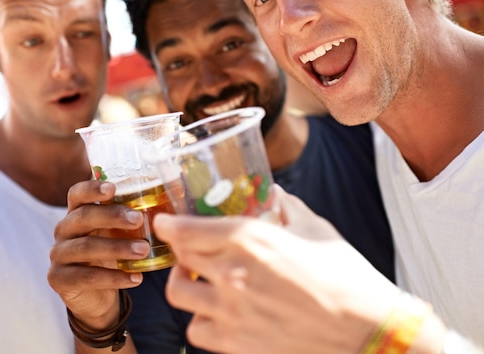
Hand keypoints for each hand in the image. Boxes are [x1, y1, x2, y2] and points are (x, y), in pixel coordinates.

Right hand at [47, 180, 147, 329]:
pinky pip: (87, 277)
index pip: (77, 194)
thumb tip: (166, 210)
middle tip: (138, 219)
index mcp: (77, 213)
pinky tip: (136, 278)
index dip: (92, 188)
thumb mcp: (118, 235)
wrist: (95, 297)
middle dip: (112, 216)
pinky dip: (114, 277)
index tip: (113, 188)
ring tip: (144, 250)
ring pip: (86, 247)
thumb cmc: (110, 256)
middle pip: (83, 216)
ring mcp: (58, 254)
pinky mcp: (59, 279)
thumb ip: (131, 220)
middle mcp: (64, 230)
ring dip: (117, 248)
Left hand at [153, 185, 399, 353]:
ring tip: (198, 278)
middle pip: (181, 256)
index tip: (164, 221)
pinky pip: (197, 330)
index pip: (186, 229)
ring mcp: (232, 311)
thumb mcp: (315, 229)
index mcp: (250, 239)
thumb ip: (287, 208)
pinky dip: (200, 319)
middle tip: (189, 246)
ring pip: (179, 292)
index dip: (168, 223)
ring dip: (184, 281)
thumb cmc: (346, 276)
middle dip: (180, 247)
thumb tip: (275, 194)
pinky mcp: (238, 343)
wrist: (367, 331)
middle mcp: (233, 274)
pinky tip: (216, 311)